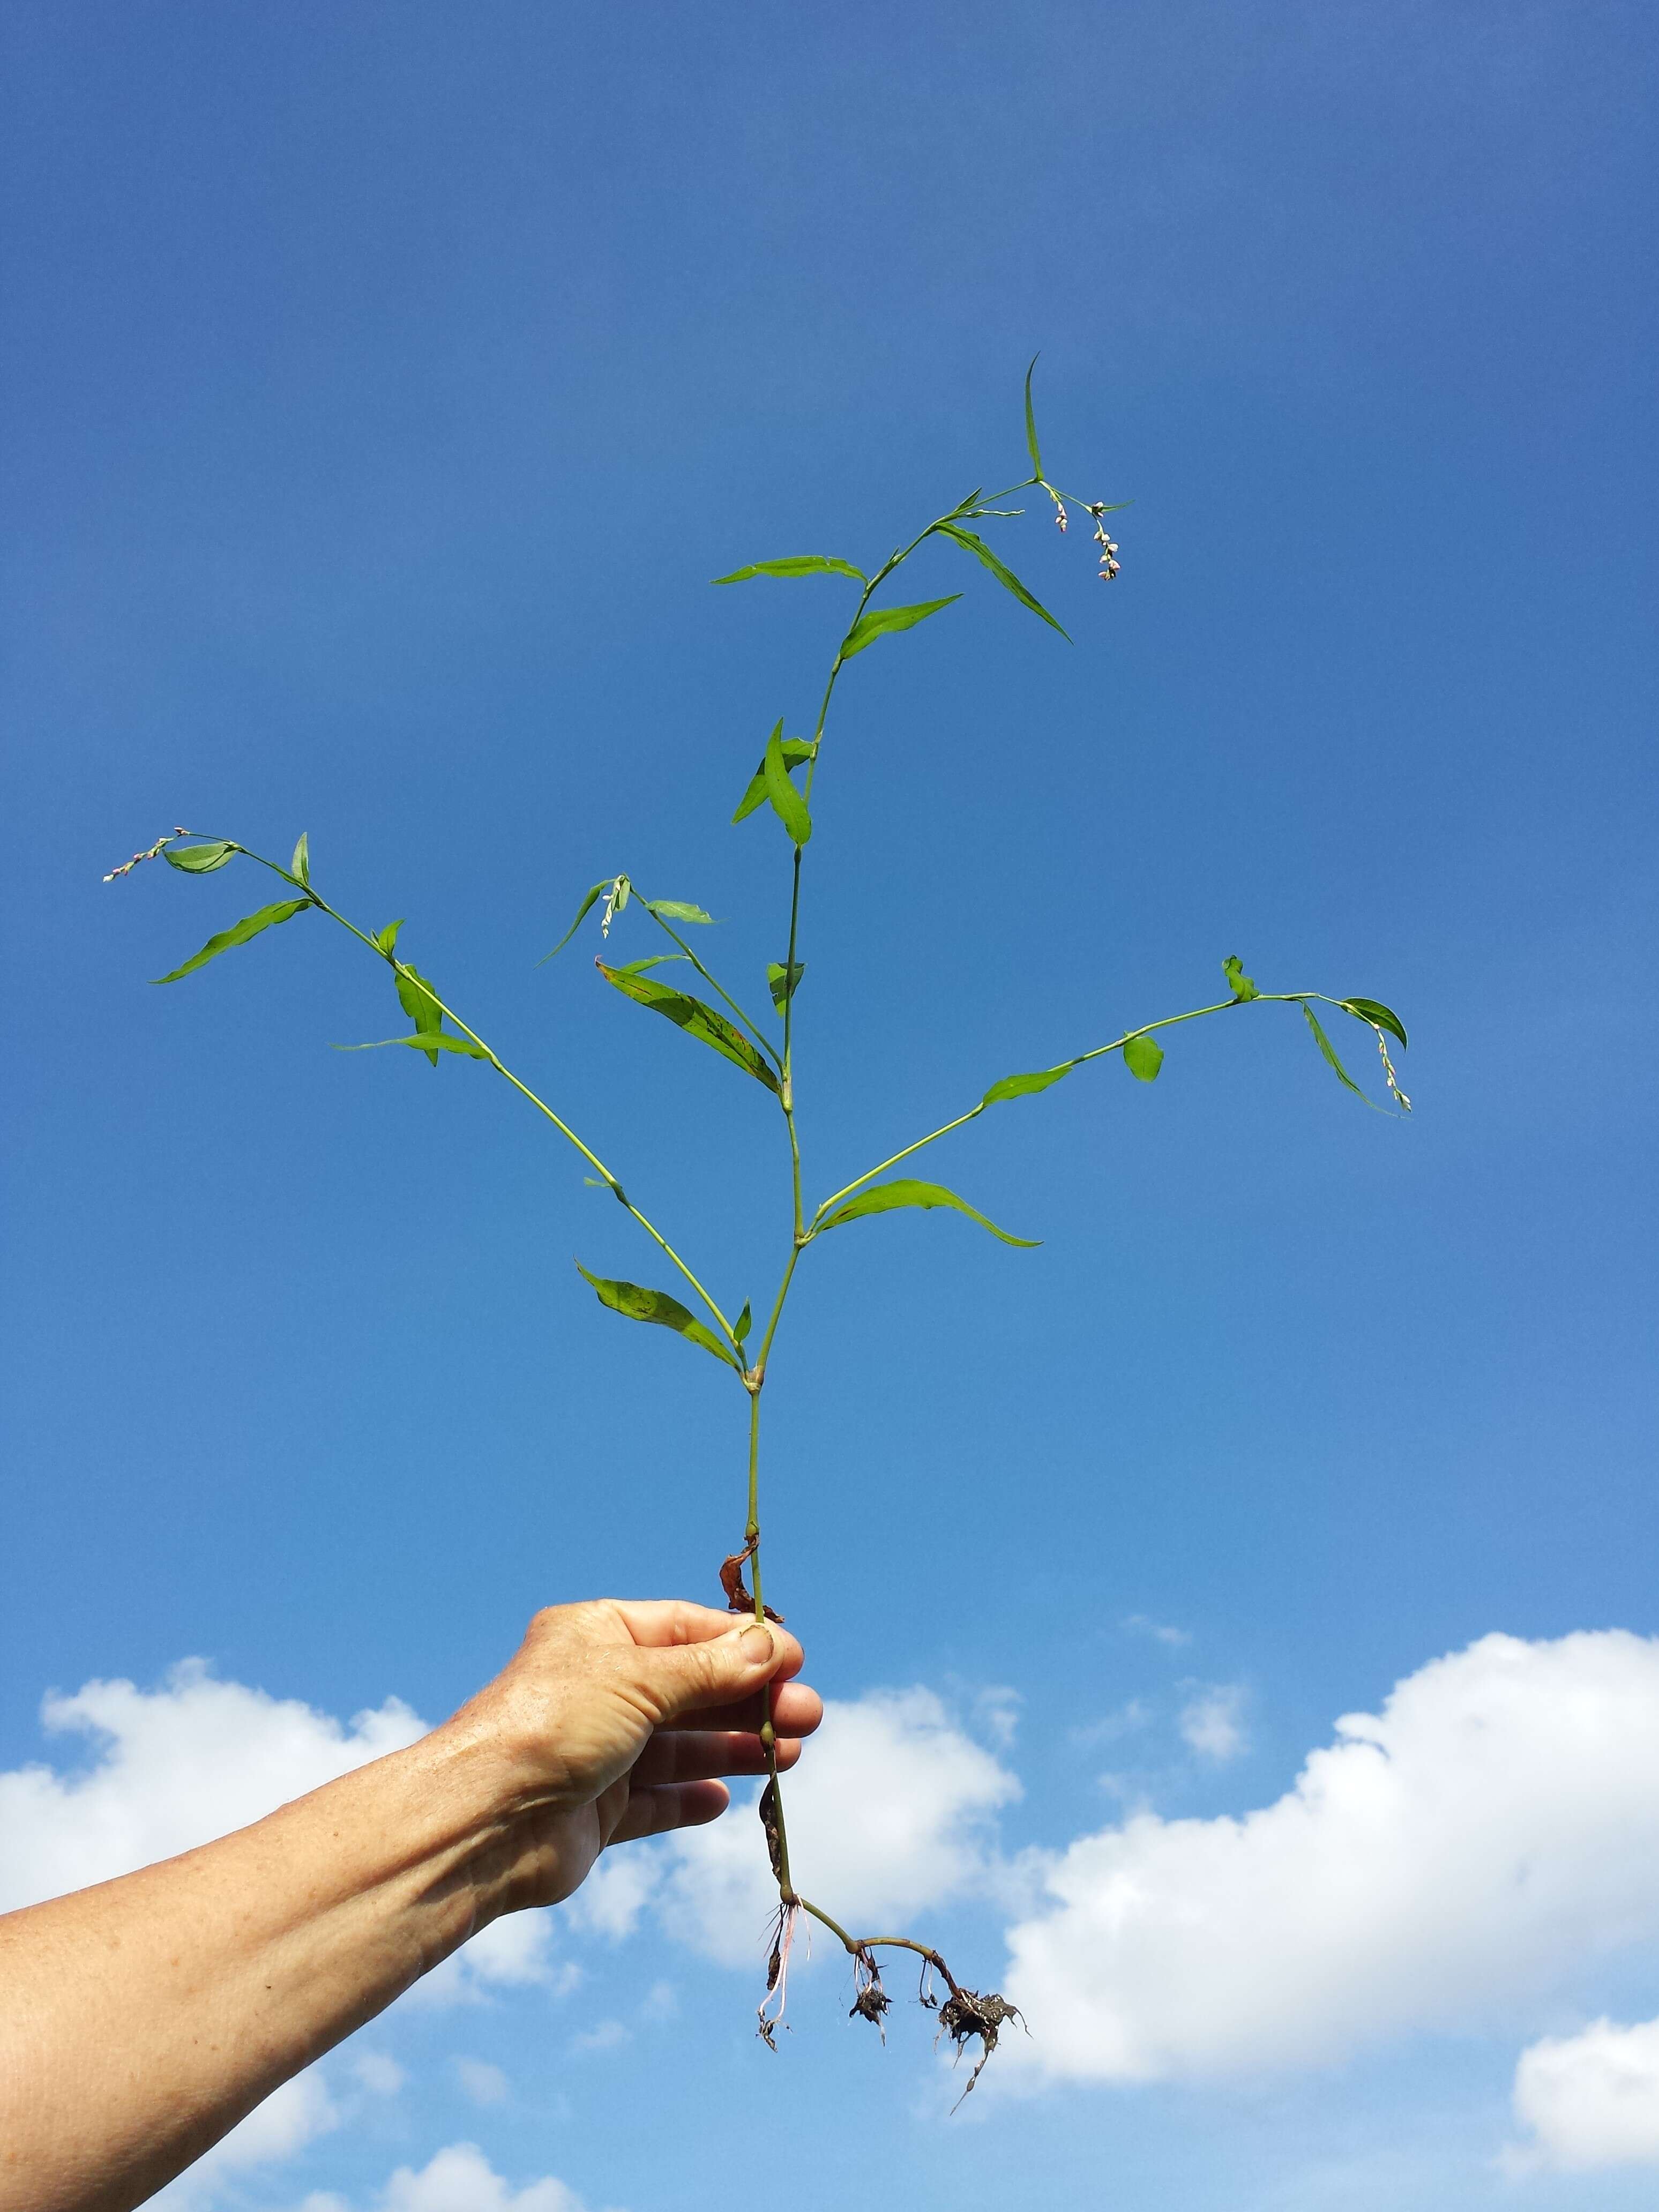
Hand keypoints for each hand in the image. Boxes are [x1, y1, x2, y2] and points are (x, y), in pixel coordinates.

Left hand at [441, 1599, 820, 1917]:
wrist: (484, 1821)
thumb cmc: (554, 1726)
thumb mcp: (641, 1680)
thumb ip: (711, 1668)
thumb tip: (770, 1646)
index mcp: (596, 1636)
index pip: (685, 1629)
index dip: (741, 1643)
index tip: (796, 1659)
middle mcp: (597, 1688)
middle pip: (691, 1689)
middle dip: (750, 1699)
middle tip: (808, 1715)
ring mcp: (597, 1751)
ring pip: (681, 1745)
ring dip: (734, 1746)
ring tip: (789, 1754)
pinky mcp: (597, 1811)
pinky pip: (656, 1800)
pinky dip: (691, 1797)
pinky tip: (725, 1798)